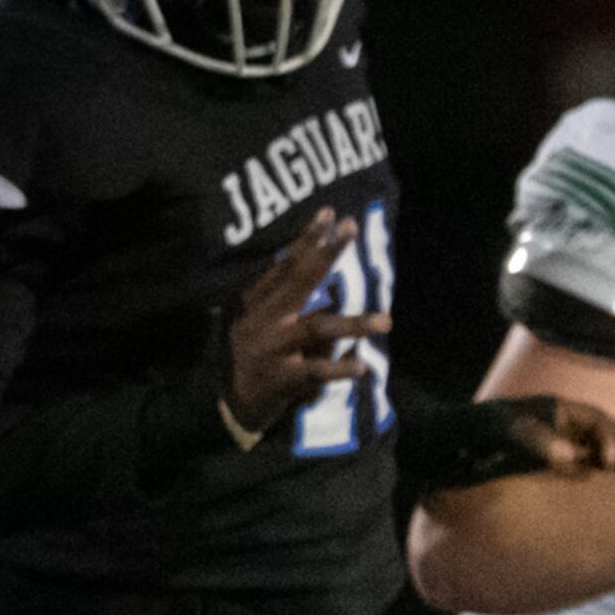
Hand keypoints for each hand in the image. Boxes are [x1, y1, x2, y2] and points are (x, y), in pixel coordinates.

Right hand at [224, 207, 388, 435]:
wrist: (230, 400)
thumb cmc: (257, 353)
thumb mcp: (264, 320)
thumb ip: (289, 297)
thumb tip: (326, 270)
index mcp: (258, 301)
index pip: (285, 265)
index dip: (307, 239)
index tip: (331, 214)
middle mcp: (262, 319)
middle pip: (298, 281)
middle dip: (325, 255)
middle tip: (352, 232)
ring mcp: (270, 348)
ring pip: (314, 329)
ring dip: (351, 323)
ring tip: (385, 321)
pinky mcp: (279, 378)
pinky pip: (313, 371)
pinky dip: (338, 369)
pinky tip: (361, 366)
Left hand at [497, 394, 614, 476]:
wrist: (473, 443)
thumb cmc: (493, 431)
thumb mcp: (513, 430)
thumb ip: (540, 440)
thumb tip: (569, 455)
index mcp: (563, 410)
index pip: (597, 418)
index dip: (610, 437)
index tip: (608, 461)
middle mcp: (571, 424)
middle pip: (610, 427)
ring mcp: (571, 441)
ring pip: (607, 443)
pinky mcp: (568, 461)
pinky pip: (595, 460)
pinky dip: (610, 467)